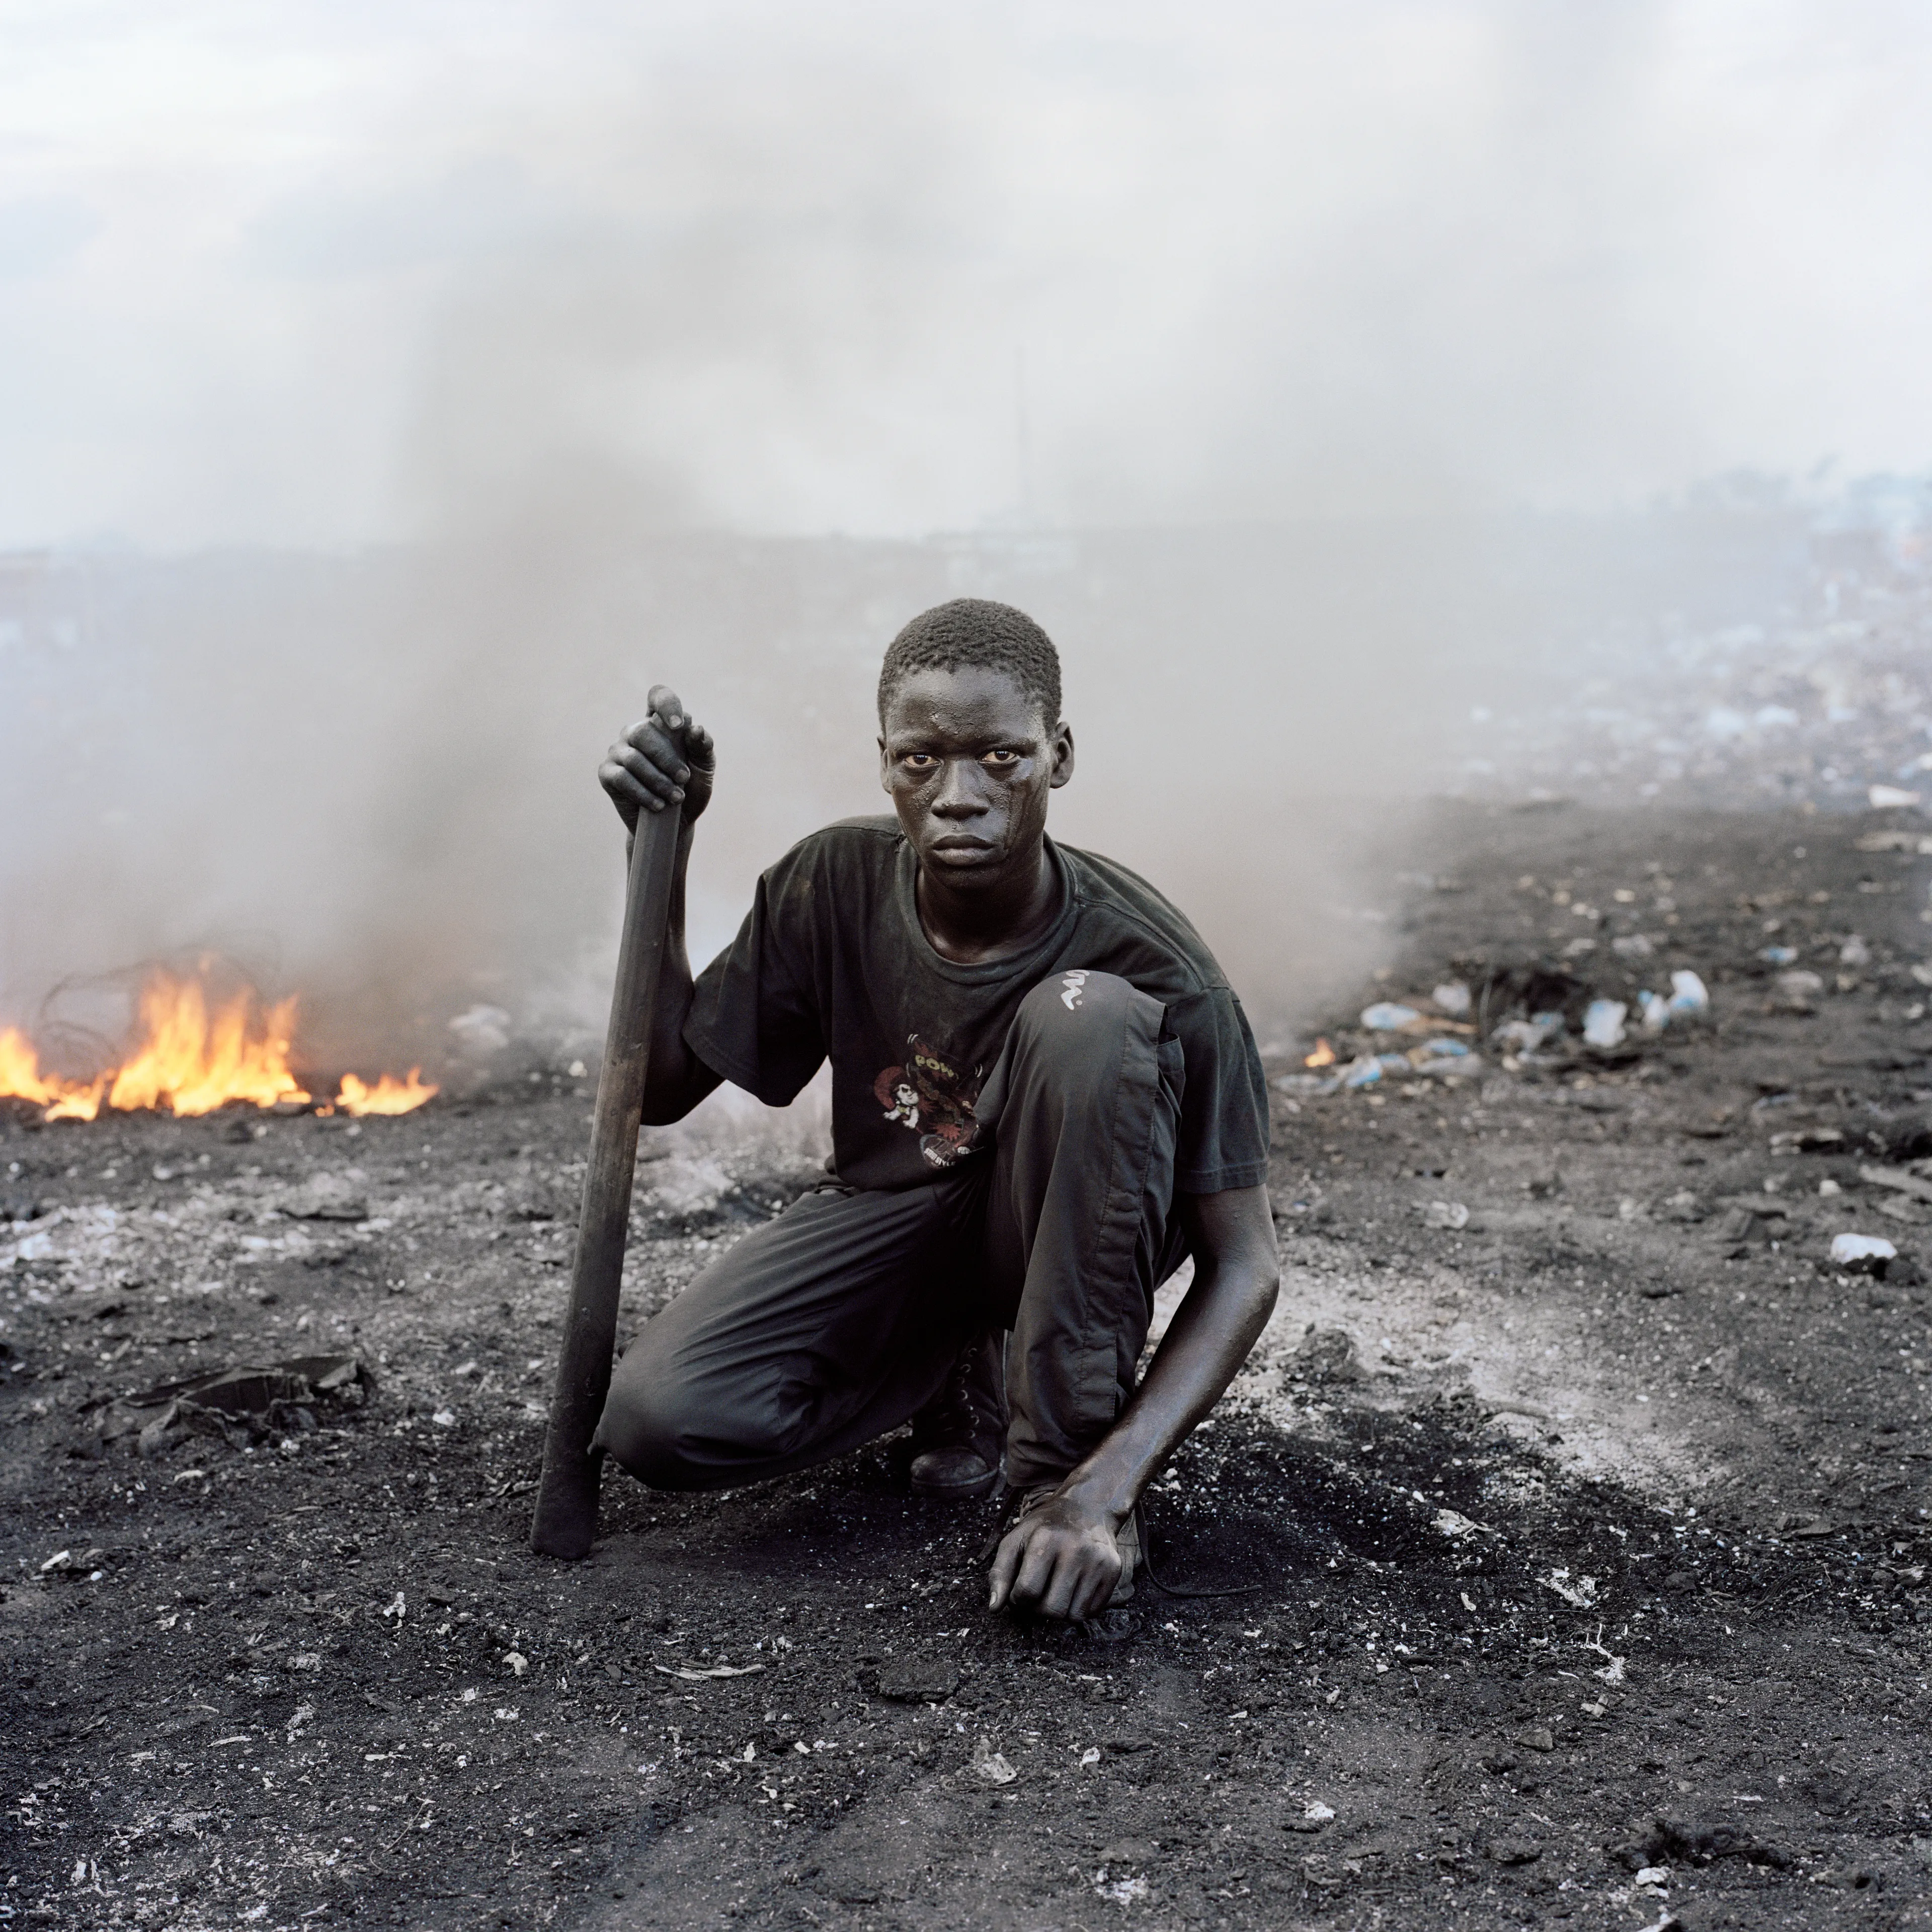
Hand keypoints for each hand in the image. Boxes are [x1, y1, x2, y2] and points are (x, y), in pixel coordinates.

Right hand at [598, 685, 714, 833]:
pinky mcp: (607, 773)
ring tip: (675, 797)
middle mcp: (636, 732)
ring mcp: (618, 751)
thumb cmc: (691, 789)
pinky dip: (644, 793)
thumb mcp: (704, 768)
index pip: (658, 696)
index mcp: (660, 724)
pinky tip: (658, 805)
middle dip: (667, 758)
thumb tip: (695, 728)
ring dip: (658, 780)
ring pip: (633, 758)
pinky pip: (622, 778)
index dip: (667, 705)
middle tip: (684, 779)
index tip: (678, 727)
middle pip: (643, 732)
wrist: (676, 823)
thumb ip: (703, 746)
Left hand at [987, 1487, 1125, 1621]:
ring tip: (1056, 1589)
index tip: (1021, 1589)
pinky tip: (1074, 1588)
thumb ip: (1000, 1573)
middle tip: (1040, 1593)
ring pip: (1073, 1616)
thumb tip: (994, 1609)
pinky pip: (1091, 1612)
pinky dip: (1078, 1608)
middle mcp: (1075, 1550)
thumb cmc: (1046, 1528)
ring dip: (1060, 1610)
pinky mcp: (1113, 1572)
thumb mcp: (1016, 1540)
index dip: (1018, 1599)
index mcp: (1046, 1540)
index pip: (1026, 1592)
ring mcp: (1098, 1562)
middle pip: (1051, 1610)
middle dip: (1039, 1609)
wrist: (1088, 1508)